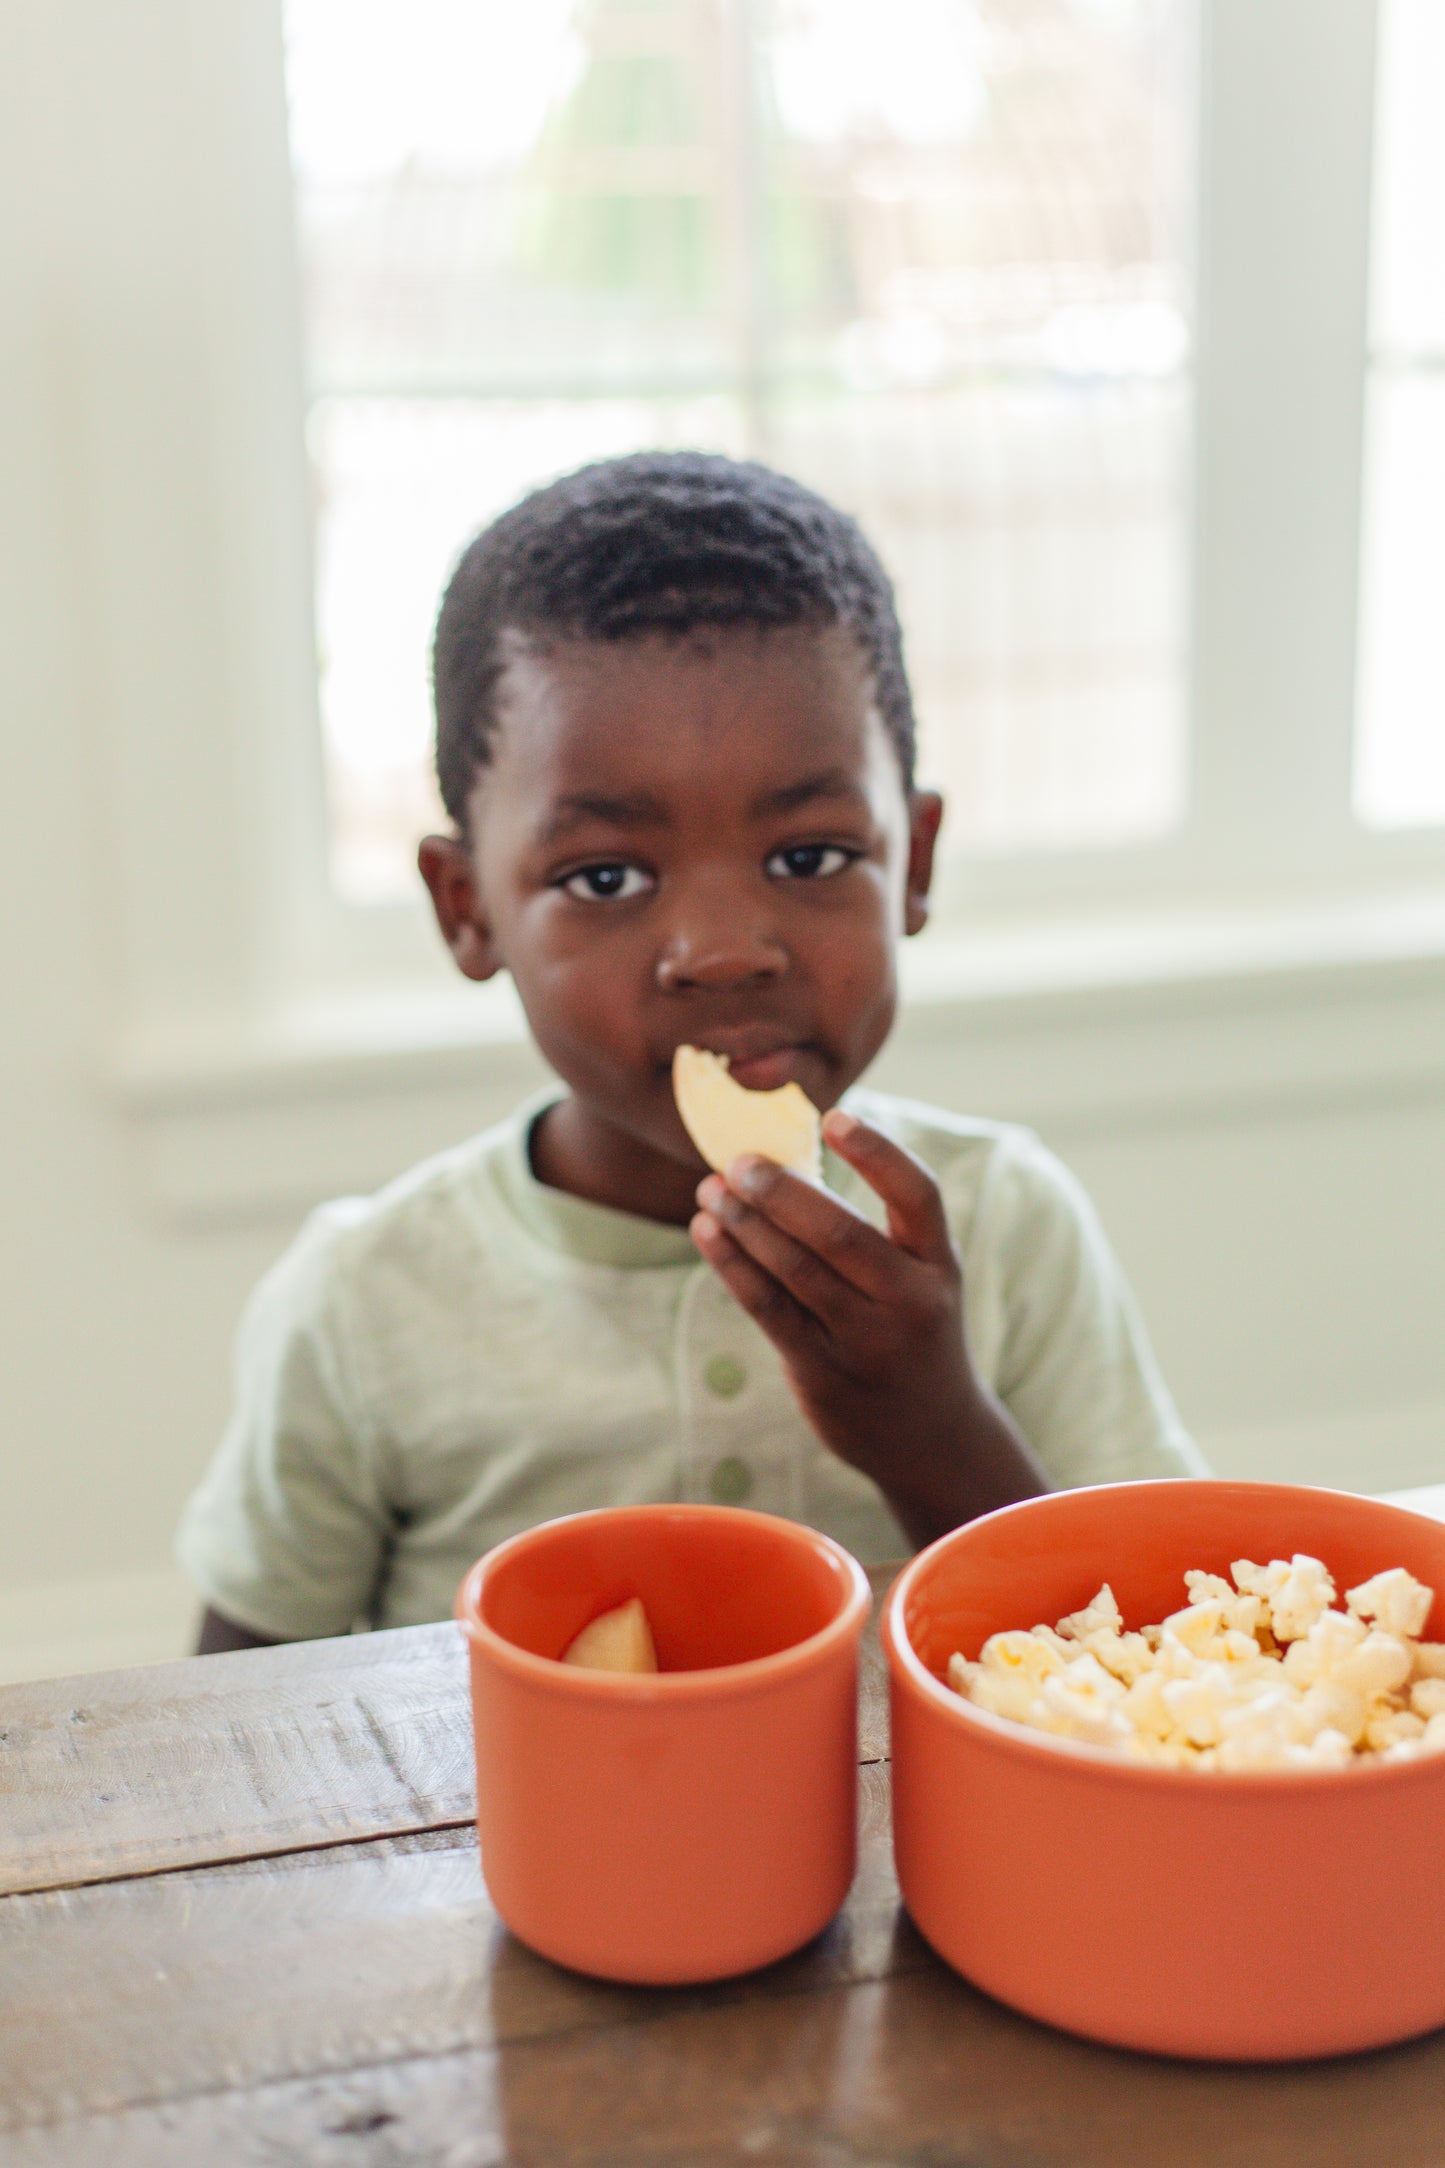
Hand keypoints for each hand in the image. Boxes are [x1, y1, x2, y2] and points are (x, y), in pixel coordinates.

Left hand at [690, 1108, 1046, 1546]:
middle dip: (781, 1192)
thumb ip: (871, 1231)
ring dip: (745, 1224)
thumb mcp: (917, 1279)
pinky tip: (708, 1233)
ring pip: (796, 1270)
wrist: (929, 1435)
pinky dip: (733, 1265)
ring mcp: (867, 1342)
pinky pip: (769, 1309)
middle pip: (841, 1233)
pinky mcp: (824, 1372)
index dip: (878, 1153)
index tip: (834, 1117)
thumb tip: (782, 1162)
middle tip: (738, 1161)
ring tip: (710, 1190)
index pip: (918, 1195)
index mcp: (939, 1264)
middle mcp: (910, 1301)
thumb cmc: (910, 1330)